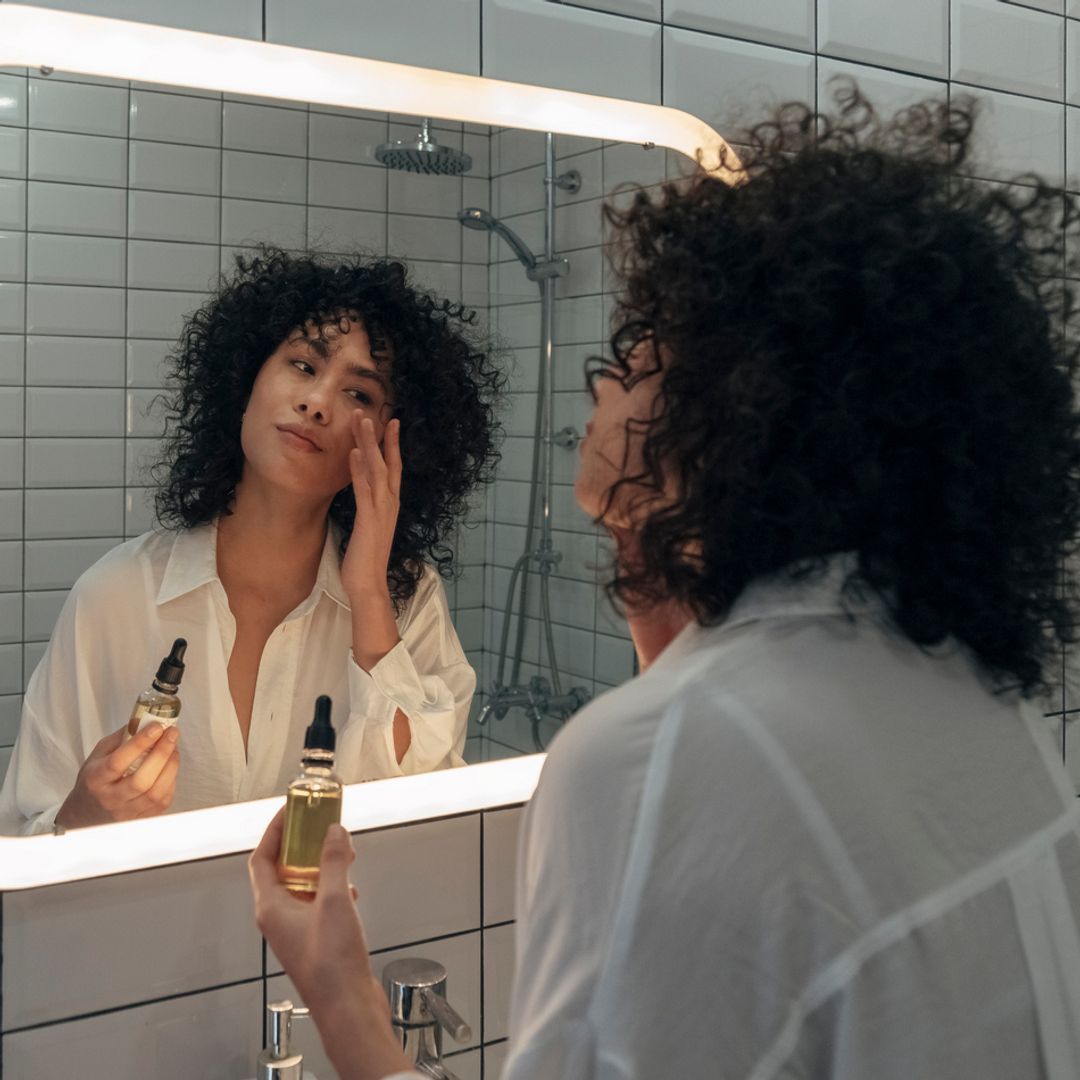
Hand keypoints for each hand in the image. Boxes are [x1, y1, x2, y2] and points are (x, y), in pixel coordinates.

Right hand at [55, 722, 180, 828]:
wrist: (88, 814)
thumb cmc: (94, 782)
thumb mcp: (98, 756)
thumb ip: (120, 738)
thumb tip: (145, 721)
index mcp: (96, 780)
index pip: (118, 762)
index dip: (140, 743)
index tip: (156, 726)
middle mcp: (111, 799)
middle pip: (141, 780)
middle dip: (161, 753)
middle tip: (171, 733)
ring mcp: (127, 812)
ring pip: (156, 792)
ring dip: (171, 765)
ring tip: (173, 747)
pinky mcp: (143, 819)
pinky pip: (164, 799)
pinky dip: (171, 778)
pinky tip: (170, 765)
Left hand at [248, 809, 412, 1079]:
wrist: (347, 1005)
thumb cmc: (332, 963)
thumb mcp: (335, 900)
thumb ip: (334, 862)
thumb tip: (333, 832)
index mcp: (271, 907)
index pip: (261, 858)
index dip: (274, 831)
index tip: (290, 810)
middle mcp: (278, 917)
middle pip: (282, 869)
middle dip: (302, 845)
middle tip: (319, 825)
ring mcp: (295, 929)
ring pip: (302, 885)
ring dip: (320, 865)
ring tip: (341, 853)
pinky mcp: (314, 939)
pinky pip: (317, 901)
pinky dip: (331, 887)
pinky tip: (350, 888)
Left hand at [341, 415, 401, 600]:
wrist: (369, 586)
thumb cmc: (366, 560)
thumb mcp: (368, 528)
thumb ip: (368, 509)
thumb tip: (363, 494)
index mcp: (390, 505)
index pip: (394, 468)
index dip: (392, 445)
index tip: (389, 423)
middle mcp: (390, 503)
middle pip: (388, 462)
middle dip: (380, 436)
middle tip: (372, 412)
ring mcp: (381, 511)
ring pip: (377, 469)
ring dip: (369, 445)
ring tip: (362, 421)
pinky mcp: (369, 520)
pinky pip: (364, 490)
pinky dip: (358, 470)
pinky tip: (352, 453)